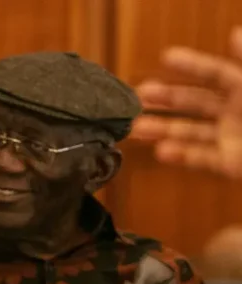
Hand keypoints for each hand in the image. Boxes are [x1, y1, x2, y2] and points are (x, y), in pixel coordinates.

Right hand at [132, 26, 241, 177]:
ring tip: (137, 129)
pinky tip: (163, 152)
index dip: (191, 65)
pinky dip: (183, 156)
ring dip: (164, 130)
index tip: (166, 57)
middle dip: (167, 100)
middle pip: (195, 104)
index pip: (214, 73)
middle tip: (140, 96)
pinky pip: (203, 159)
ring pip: (191, 133)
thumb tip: (237, 34)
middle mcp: (236, 113)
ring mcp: (232, 138)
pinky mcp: (232, 163)